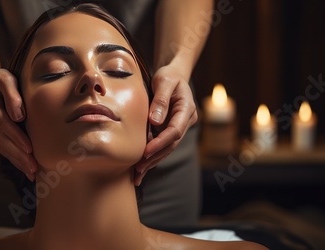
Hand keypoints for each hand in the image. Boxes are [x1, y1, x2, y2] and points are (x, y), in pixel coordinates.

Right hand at [0, 68, 36, 180]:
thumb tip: (19, 116)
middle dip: (18, 155)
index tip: (29, 148)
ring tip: (31, 172)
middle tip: (33, 168)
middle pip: (0, 139)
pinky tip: (23, 167)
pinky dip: (12, 157)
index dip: (15, 136)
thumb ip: (12, 92)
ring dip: (16, 160)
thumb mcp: (6, 77)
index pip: (2, 122)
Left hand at [134, 65, 197, 185]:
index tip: (146, 152)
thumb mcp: (164, 81)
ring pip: (167, 148)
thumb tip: (155, 121)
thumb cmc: (168, 76)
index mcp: (187, 109)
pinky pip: (162, 145)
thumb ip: (161, 100)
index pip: (174, 131)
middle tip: (138, 169)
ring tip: (138, 174)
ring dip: (153, 161)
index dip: (160, 143)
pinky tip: (141, 168)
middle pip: (171, 144)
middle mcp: (186, 121)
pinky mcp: (170, 130)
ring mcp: (179, 126)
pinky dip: (152, 156)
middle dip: (155, 157)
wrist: (174, 75)